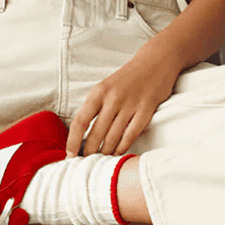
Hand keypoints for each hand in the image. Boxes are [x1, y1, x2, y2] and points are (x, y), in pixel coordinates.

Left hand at [66, 42, 181, 156]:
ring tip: (101, 161)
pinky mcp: (146, 109)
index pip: (80, 121)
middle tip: (86, 162)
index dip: (73, 141)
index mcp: (98, 92)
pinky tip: (118, 153)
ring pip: (113, 137)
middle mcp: (112, 98)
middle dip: (89, 152)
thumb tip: (81, 133)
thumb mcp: (105, 87)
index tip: (69, 154)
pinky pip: (131, 134)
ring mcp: (130, 104)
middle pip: (96, 133)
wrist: (155, 62)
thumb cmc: (127, 79)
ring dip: (106, 152)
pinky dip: (123, 146)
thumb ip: (95, 107)